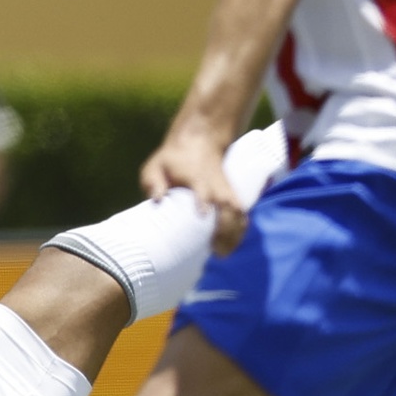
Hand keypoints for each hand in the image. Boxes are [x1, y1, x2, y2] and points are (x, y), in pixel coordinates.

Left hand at [142, 127, 243, 253]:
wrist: (200, 141)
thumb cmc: (172, 159)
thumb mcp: (156, 165)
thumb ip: (153, 181)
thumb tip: (156, 199)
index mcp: (197, 177)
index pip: (203, 190)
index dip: (204, 200)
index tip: (203, 214)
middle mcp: (216, 185)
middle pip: (228, 206)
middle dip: (226, 228)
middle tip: (216, 251)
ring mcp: (227, 190)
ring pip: (239, 212)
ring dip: (235, 233)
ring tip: (223, 254)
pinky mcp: (233, 195)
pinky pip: (243, 214)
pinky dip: (241, 230)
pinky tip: (232, 246)